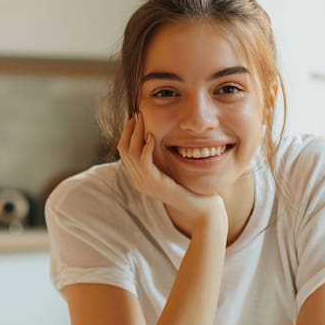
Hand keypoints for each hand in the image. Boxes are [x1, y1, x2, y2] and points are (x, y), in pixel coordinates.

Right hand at [117, 111, 225, 233]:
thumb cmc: (191, 189)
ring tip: (142, 119)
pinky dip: (146, 147)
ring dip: (136, 133)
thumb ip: (163, 159)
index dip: (127, 132)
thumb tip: (159, 138)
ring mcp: (145, 184)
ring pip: (130, 153)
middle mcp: (139, 181)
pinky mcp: (156, 184)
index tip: (135, 117)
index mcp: (140, 177)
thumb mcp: (172, 171)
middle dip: (129, 129)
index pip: (124, 151)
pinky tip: (152, 136)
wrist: (201, 210)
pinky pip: (144, 162)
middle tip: (137, 114)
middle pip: (123, 149)